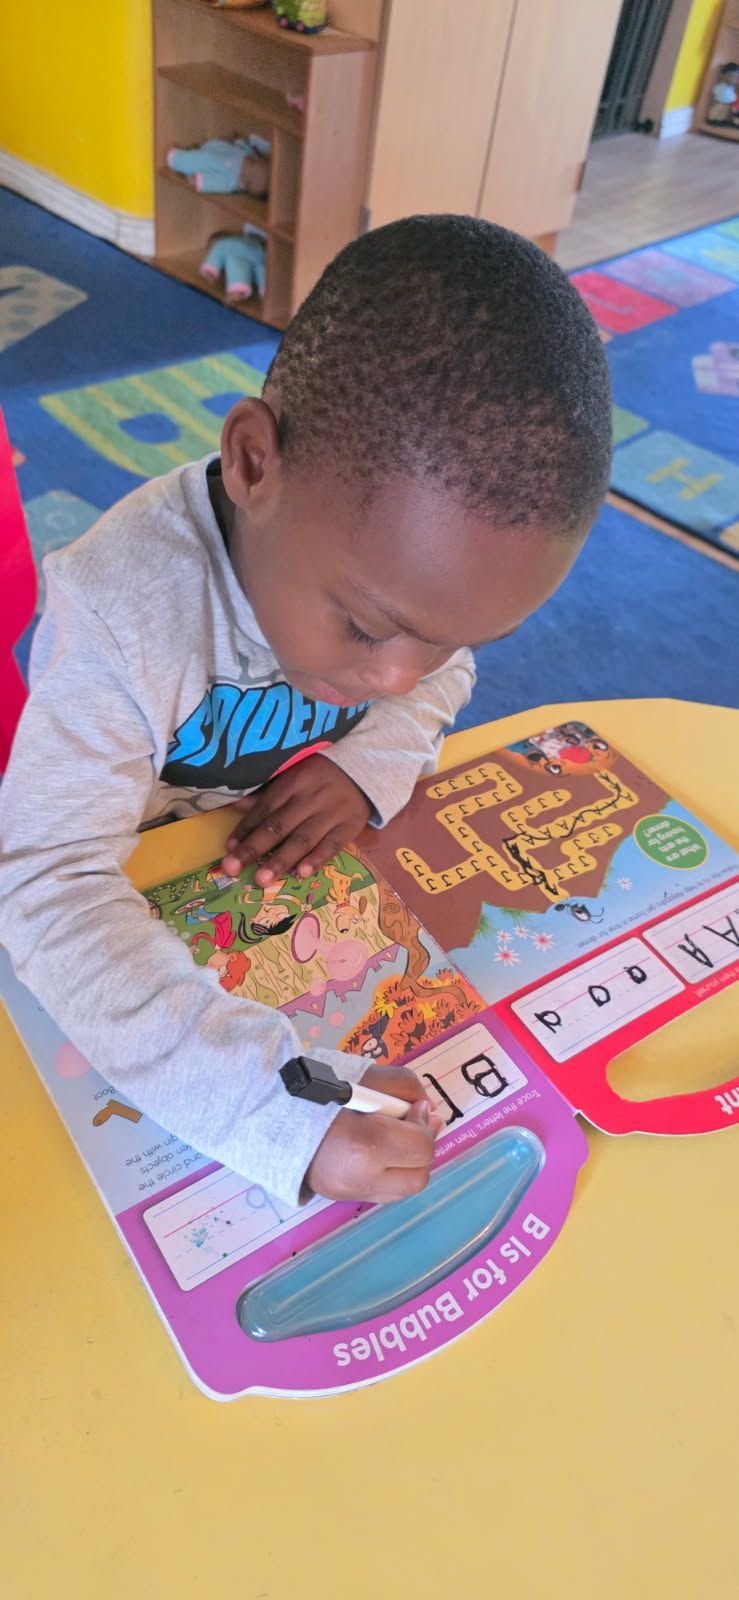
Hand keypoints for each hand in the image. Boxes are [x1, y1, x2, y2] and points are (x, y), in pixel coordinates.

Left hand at [221, 755, 371, 884]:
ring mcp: (332, 813)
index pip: (265, 808)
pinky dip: (316, 860)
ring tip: (262, 880)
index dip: (246, 828)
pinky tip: (300, 874)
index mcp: (294, 781)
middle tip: (233, 868)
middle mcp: (311, 798)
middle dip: (254, 848)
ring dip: (280, 860)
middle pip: (279, 826)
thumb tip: (238, 805)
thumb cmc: (321, 773)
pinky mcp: (350, 827)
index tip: (228, 848)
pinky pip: (332, 846)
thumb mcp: (293, 772)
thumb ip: (268, 790)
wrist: (365, 769)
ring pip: (303, 839)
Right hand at [304, 1064, 445, 1203]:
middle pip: (418, 1177)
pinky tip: (375, 1150)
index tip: (415, 1107)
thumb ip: (406, 1086)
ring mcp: (348, 1193)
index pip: (421, 1147)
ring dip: (408, 1164)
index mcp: (364, 1146)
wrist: (269, 1110)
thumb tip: (430, 1110)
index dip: (425, 1124)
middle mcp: (359, 1179)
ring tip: (393, 1138)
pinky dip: (389, 1173)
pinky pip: (382, 1192)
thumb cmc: (317, 1088)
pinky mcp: (340, 1197)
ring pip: (403, 1190)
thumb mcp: (367, 1074)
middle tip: (411, 1124)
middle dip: (421, 1149)